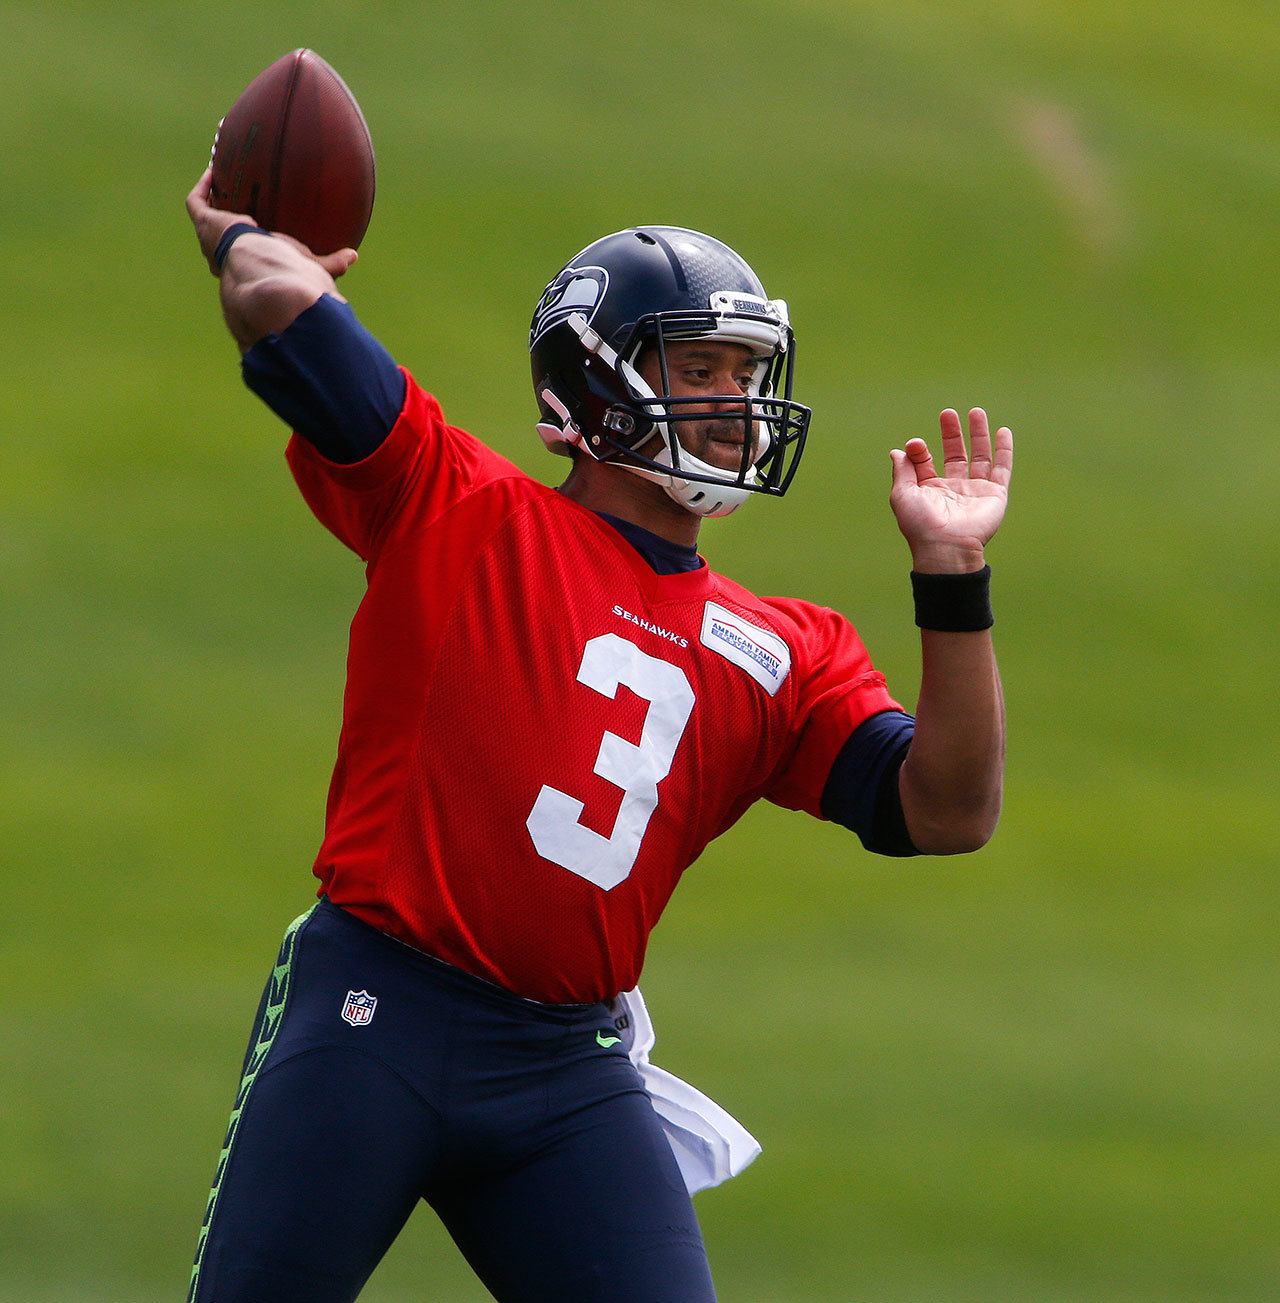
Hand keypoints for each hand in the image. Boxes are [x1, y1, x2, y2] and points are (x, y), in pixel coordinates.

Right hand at [184, 168, 357, 278]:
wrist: (262, 270)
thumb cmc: (287, 272)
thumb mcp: (310, 263)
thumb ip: (330, 262)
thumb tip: (354, 257)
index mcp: (250, 269)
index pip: (247, 257)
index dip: (249, 243)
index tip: (257, 228)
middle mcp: (226, 257)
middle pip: (221, 237)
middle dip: (228, 219)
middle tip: (238, 200)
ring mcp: (212, 239)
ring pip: (207, 214)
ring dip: (214, 196)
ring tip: (222, 177)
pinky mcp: (205, 223)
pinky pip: (197, 201)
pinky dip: (205, 186)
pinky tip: (214, 168)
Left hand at [890, 408, 1012, 572]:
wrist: (946, 547)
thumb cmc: (920, 524)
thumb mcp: (903, 495)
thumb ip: (902, 471)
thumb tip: (898, 451)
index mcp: (930, 490)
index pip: (926, 462)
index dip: (919, 450)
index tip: (916, 444)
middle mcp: (953, 489)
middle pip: (955, 454)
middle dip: (951, 434)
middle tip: (947, 413)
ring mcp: (975, 491)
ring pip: (979, 457)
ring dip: (978, 434)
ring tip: (976, 412)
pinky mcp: (994, 495)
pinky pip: (1001, 469)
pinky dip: (1004, 450)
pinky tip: (1003, 431)